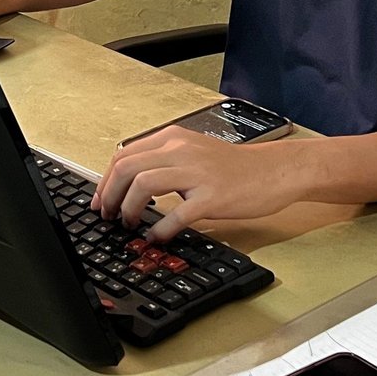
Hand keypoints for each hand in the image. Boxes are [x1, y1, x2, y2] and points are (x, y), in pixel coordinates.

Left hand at [95, 128, 313, 242]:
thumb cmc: (236, 167)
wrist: (275, 170)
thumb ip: (164, 161)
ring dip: (128, 208)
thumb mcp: (194, 152)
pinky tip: (156, 236)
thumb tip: (130, 183)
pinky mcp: (212, 197)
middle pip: (127, 168)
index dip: (105, 180)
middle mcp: (181, 150)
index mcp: (173, 139)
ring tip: (128, 224)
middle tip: (107, 215)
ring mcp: (197, 173)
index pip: (124, 154)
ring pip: (143, 184)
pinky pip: (176, 214)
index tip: (100, 200)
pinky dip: (159, 229)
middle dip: (109, 195)